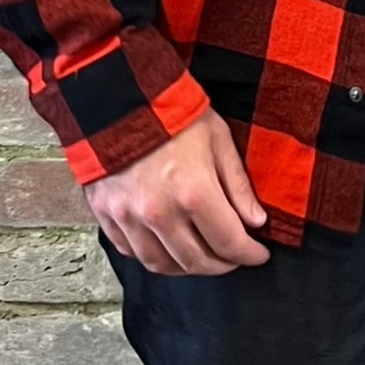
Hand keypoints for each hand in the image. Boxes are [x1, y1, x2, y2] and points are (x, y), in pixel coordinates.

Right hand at [85, 108, 271, 275]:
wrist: (122, 96)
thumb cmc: (175, 114)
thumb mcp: (218, 140)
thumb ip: (238, 185)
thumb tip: (256, 221)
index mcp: (193, 192)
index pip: (229, 243)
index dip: (249, 254)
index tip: (259, 254)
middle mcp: (159, 213)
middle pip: (196, 262)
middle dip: (221, 265)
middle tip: (234, 258)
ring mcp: (129, 217)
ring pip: (161, 265)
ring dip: (187, 267)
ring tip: (202, 256)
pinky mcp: (106, 214)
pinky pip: (131, 252)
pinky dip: (153, 256)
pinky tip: (168, 247)